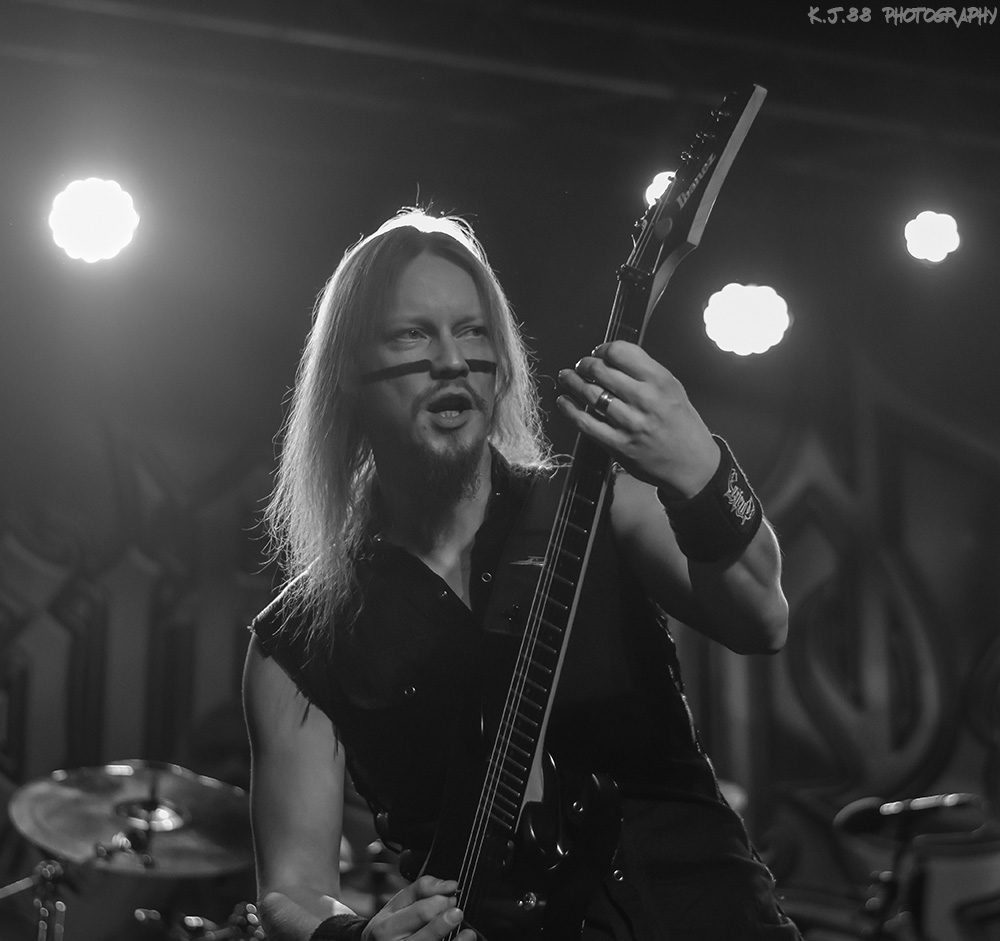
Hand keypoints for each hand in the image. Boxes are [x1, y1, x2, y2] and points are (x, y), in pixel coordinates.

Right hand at [363, 876, 477, 940]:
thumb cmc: (390, 926)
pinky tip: (464, 939)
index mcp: (387, 926)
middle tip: (456, 911)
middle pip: (429, 933)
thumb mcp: (398, 903)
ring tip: (466, 930)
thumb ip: (422, 888)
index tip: (451, 895)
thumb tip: (449, 885)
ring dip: (455, 938)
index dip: (441, 901)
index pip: (421, 912)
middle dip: (446, 919)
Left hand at [557, 340, 719, 496]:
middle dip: (585, 364)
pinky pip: (586, 423)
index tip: (598, 352)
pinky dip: (570, 410)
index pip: (621, 352)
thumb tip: (612, 359)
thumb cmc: (682, 425)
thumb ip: (645, 373)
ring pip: (590, 395)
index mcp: (660, 381)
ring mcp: (630, 423)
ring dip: (572, 382)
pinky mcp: (618, 445)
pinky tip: (564, 401)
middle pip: (601, 371)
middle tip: (581, 365)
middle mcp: (645, 400)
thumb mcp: (673, 389)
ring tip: (566, 377)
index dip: (603, 349)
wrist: (692, 464)